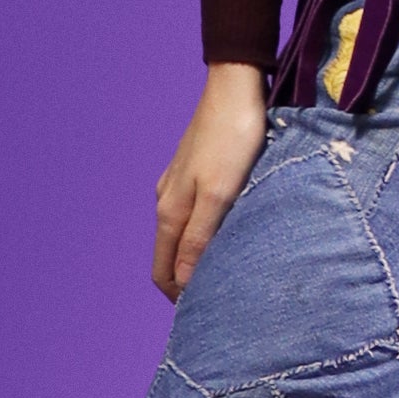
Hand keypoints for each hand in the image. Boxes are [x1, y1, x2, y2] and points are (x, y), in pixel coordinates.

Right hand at [152, 61, 268, 301]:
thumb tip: (183, 284)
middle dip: (189, 280)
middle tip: (223, 297)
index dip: (180, 297)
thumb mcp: (220, 193)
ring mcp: (179, 181)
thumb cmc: (232, 138)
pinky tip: (229, 228)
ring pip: (182, 233)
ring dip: (198, 254)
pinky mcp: (195, 168)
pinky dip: (205, 230)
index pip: (163, 272)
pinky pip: (193, 212)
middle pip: (170, 256)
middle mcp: (167, 199)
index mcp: (169, 210)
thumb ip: (198, 239)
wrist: (236, 84)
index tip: (208, 313)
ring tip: (230, 267)